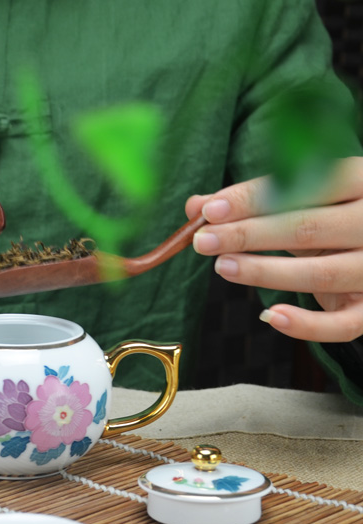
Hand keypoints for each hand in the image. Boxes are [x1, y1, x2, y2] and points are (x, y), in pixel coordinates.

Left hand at [185, 156, 362, 342]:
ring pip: (320, 274)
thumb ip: (251, 203)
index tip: (209, 211)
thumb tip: (195, 207)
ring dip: (264, 272)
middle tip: (203, 241)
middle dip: (248, 234)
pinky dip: (306, 324)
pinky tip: (270, 316)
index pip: (306, 185)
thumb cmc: (332, 220)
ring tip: (222, 267)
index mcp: (361, 181)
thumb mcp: (301, 204)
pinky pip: (343, 325)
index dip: (254, 198)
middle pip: (307, 228)